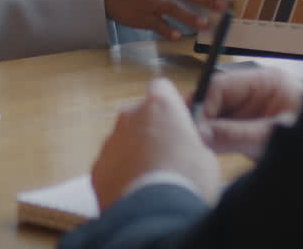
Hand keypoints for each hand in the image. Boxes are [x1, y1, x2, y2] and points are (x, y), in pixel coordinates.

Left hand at [90, 79, 220, 210]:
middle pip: (140, 116)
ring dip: (135, 154)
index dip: (172, 106)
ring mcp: (110, 141)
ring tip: (153, 181)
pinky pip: (112, 165)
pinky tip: (137, 192)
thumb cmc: (184, 182)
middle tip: (168, 157)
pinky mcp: (97, 167)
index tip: (179, 123)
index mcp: (159, 105)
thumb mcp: (205, 157)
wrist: (153, 214)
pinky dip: (122, 175)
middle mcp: (129, 116)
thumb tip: (187, 147)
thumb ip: (192, 142)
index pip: (163, 88)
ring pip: (124, 141)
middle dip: (151, 132)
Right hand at [194, 67, 302, 158]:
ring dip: (208, 132)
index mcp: (265, 81)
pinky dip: (217, 142)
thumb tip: (201, 135)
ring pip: (218, 117)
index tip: (191, 127)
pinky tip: (211, 152)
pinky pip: (226, 132)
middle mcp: (256, 92)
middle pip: (216, 100)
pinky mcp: (251, 129)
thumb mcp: (272, 136)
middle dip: (203, 119)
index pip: (221, 85)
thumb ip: (236, 134)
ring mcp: (253, 110)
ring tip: (200, 149)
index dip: (202, 104)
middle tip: (191, 140)